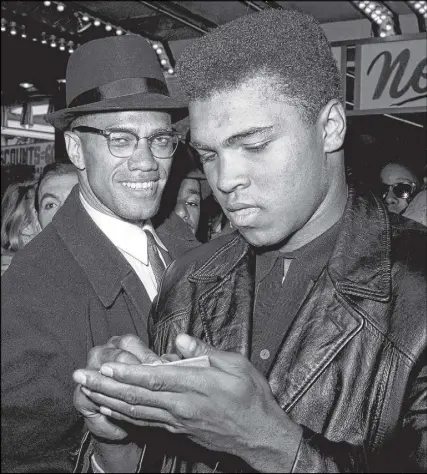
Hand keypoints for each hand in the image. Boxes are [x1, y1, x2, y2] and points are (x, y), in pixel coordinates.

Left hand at [75, 334, 302, 470]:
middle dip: (105, 386)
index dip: (127, 373)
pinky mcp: (177, 430)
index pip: (155, 379)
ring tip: (86, 390)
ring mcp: (177, 421)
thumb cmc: (252, 398)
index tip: (105, 366)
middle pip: (136, 396)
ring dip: (107, 400)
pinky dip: (122, 417)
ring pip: (135, 411)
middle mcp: (181, 406)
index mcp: (197, 386)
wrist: (260, 436)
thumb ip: (205, 351)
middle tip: (81, 375)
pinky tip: (108, 411)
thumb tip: (180, 340)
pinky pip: (144, 423)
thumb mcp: (237, 366)